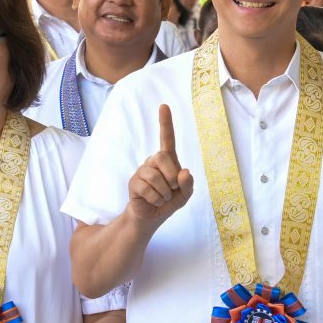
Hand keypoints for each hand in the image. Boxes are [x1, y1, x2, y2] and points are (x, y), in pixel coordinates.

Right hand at [125, 103, 195, 226]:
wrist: (152, 217)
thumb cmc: (169, 201)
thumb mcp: (185, 195)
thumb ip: (189, 184)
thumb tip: (184, 172)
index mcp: (168, 161)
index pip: (167, 139)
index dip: (165, 123)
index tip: (164, 106)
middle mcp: (153, 162)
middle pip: (162, 156)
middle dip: (172, 177)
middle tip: (172, 188)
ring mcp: (142, 171)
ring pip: (156, 176)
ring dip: (164, 193)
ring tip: (162, 197)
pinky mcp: (134, 183)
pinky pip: (147, 189)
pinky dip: (156, 199)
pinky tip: (153, 201)